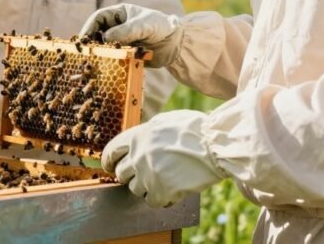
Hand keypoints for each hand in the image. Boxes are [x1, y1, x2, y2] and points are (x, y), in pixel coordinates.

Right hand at [79, 4, 180, 66]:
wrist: (176, 43)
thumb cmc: (160, 26)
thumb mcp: (143, 25)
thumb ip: (125, 30)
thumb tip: (106, 38)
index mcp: (119, 14)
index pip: (99, 18)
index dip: (89, 27)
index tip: (83, 38)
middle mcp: (118, 27)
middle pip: (98, 33)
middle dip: (92, 42)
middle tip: (86, 52)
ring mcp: (121, 41)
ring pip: (105, 46)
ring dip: (100, 53)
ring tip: (95, 61)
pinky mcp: (126, 54)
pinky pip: (114, 57)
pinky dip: (110, 62)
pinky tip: (107, 67)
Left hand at [102, 110, 223, 207]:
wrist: (214, 145)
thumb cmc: (194, 130)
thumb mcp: (163, 122)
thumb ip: (146, 133)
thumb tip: (138, 142)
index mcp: (136, 136)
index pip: (110, 152)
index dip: (109, 161)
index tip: (111, 166)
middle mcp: (137, 156)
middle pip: (121, 173)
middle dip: (130, 175)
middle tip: (143, 174)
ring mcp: (148, 175)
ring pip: (135, 189)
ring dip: (146, 187)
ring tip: (161, 181)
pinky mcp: (160, 191)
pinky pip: (152, 201)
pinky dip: (160, 198)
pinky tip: (171, 191)